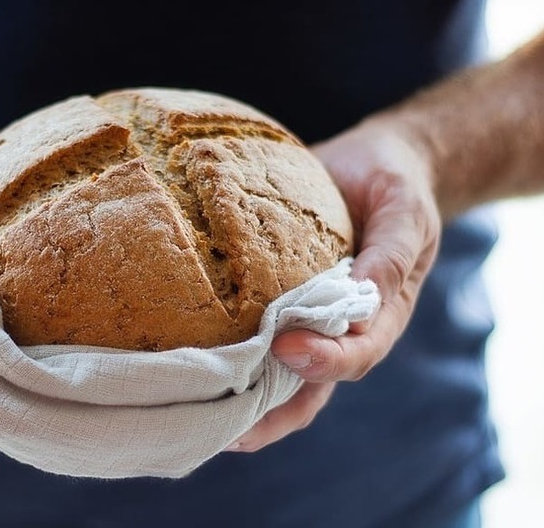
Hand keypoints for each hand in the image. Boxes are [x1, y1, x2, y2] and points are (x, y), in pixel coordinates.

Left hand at [227, 120, 441, 451]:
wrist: (375, 165)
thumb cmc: (395, 186)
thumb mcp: (406, 212)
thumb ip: (391, 254)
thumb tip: (364, 295)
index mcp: (382, 313)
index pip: (357, 353)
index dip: (325, 360)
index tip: (285, 347)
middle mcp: (341, 328)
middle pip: (310, 387)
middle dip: (270, 415)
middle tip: (225, 429)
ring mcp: (307, 319)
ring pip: (276, 376)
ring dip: (241, 402)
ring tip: (195, 416)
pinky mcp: (276, 299)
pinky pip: (252, 335)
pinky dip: (227, 356)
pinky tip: (189, 367)